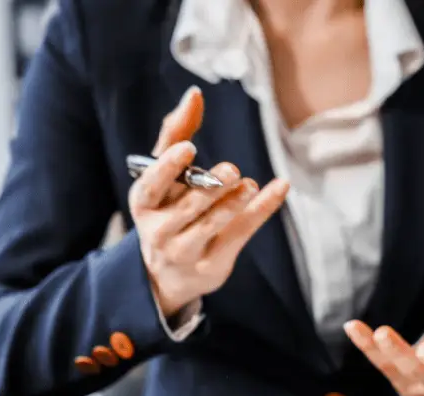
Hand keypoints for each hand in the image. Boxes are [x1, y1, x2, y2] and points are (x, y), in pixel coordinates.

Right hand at [130, 86, 289, 317]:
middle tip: (231, 169)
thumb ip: (176, 134)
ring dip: (232, 204)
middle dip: (209, 188)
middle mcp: (160, 229)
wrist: (170, 273)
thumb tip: (194, 94)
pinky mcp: (213, 263)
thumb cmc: (167, 208)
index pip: (152, 185)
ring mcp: (186, 250)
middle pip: (187, 207)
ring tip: (250, 185)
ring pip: (212, 226)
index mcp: (144, 203)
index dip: (168, 167)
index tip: (188, 148)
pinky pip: (241, 234)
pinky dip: (262, 210)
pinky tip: (280, 188)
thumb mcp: (164, 175)